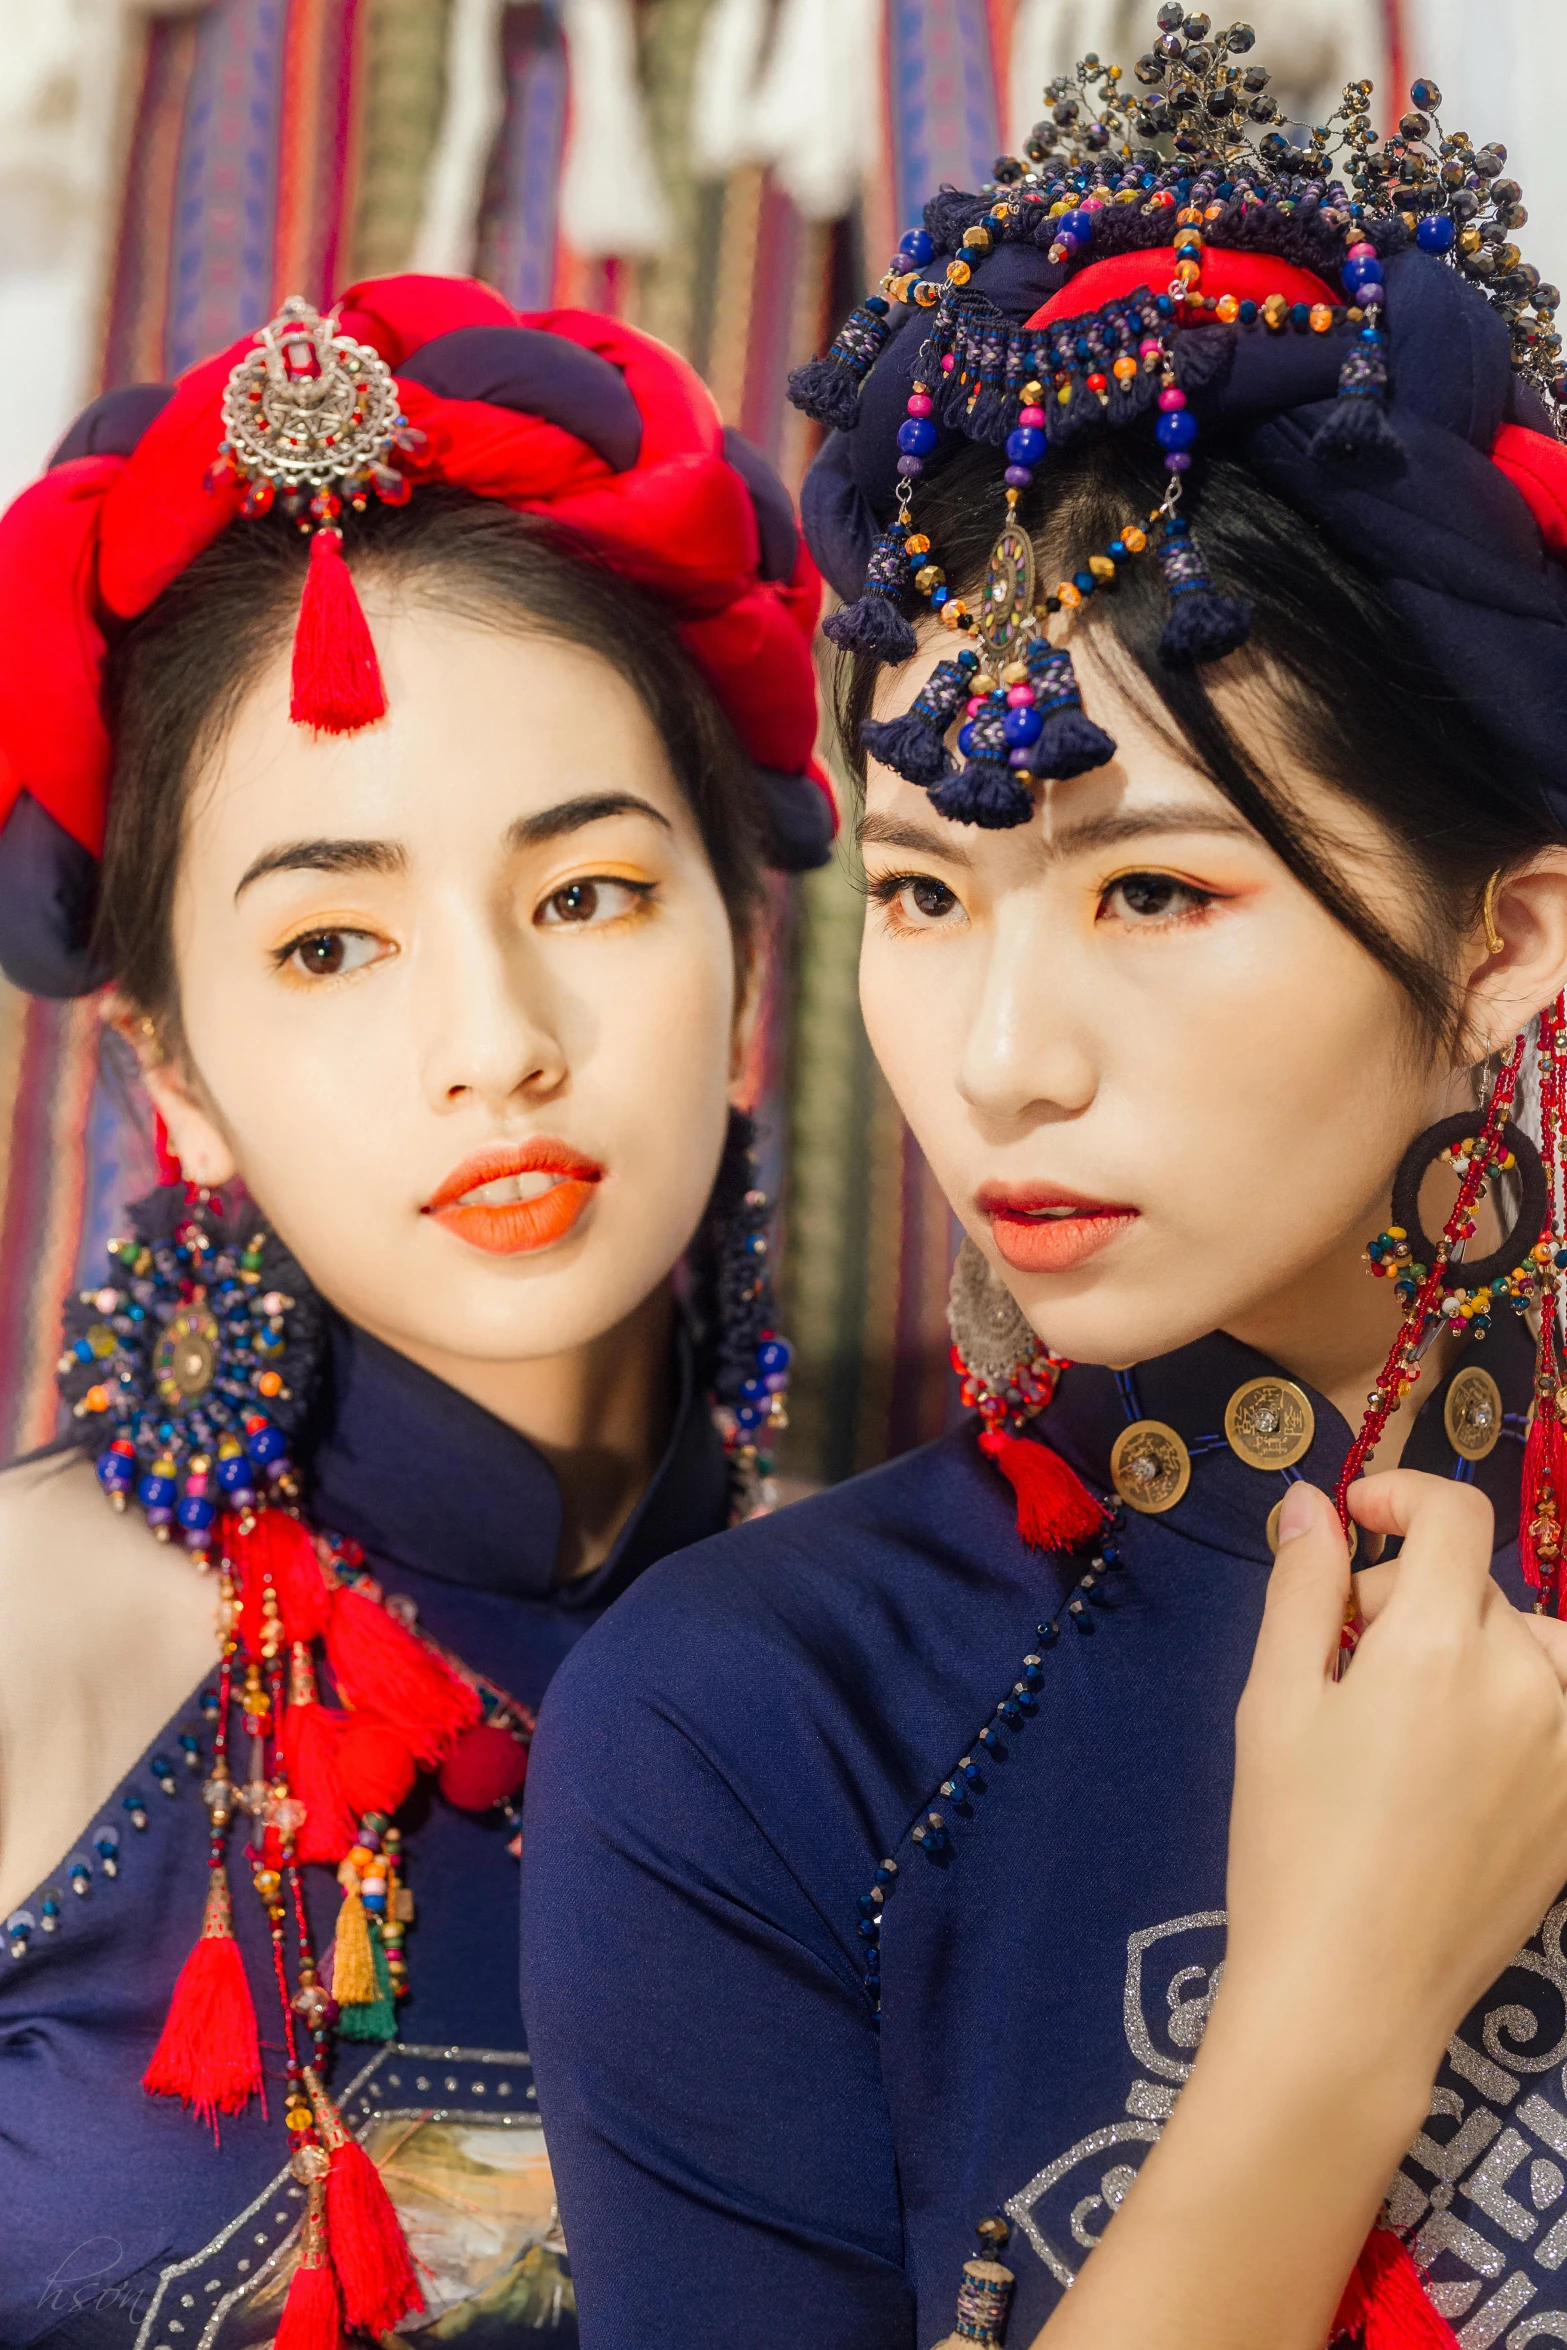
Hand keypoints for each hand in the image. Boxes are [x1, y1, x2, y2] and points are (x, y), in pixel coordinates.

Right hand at [1224, 1471, 1566, 2114]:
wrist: (1353, 1995)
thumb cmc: (1292, 1844)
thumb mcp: (1275, 1704)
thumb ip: (1302, 1589)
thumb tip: (1313, 1504)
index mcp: (1442, 1644)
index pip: (1454, 1516)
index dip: (1402, 1494)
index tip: (1355, 1518)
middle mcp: (1528, 1683)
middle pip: (1481, 1588)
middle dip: (1412, 1592)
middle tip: (1341, 1653)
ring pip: (1533, 1648)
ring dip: (1478, 1647)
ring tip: (1411, 1708)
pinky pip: (1558, 1720)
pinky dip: (1517, 1711)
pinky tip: (1455, 1768)